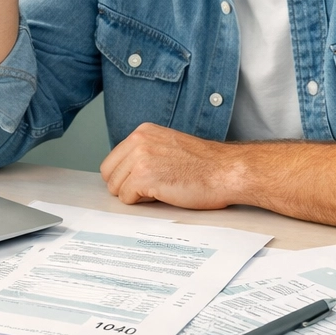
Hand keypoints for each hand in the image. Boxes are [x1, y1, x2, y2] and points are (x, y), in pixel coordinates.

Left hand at [99, 123, 243, 209]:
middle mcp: (139, 140)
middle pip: (110, 174)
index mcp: (143, 131)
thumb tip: (125, 172)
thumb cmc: (205, 164)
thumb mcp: (169, 145)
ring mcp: (140, 158)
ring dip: (135, 195)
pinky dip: (142, 203)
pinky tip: (162, 194)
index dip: (125, 175)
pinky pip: (126, 198)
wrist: (225, 171)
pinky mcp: (144, 177)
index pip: (113, 160)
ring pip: (116, 187)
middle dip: (126, 186)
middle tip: (150, 188)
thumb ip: (145, 152)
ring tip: (160, 189)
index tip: (142, 180)